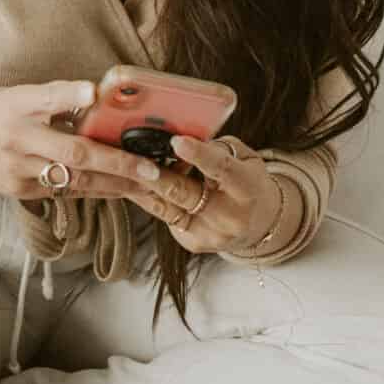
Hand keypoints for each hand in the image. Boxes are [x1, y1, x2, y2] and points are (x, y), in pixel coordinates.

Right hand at [0, 80, 174, 205]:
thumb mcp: (14, 95)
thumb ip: (52, 98)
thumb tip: (99, 97)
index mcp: (15, 103)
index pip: (44, 96)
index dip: (69, 94)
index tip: (93, 91)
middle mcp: (16, 136)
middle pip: (72, 151)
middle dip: (116, 161)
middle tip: (150, 168)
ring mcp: (17, 168)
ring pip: (74, 178)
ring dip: (115, 183)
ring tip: (148, 185)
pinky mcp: (18, 190)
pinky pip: (64, 190)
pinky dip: (95, 189)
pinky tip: (121, 189)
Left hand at [124, 131, 291, 256]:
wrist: (259, 223)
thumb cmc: (247, 180)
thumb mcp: (244, 158)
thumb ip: (217, 149)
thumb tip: (183, 141)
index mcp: (248, 189)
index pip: (221, 169)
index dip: (198, 155)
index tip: (177, 141)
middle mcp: (230, 216)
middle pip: (185, 194)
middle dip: (158, 176)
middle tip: (135, 159)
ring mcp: (211, 234)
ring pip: (167, 207)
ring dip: (143, 187)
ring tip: (124, 169)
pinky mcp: (194, 243)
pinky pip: (165, 217)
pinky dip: (150, 199)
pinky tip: (137, 185)